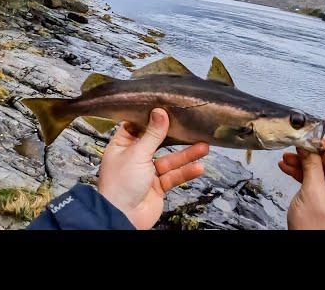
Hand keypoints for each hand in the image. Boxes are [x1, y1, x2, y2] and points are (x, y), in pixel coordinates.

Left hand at [97, 108, 208, 228]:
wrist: (122, 217)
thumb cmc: (120, 185)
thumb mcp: (137, 153)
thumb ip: (152, 134)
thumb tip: (160, 112)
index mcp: (122, 145)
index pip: (138, 126)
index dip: (151, 118)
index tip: (167, 107)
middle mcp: (134, 157)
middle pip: (158, 142)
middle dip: (175, 136)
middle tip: (190, 125)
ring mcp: (147, 172)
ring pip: (170, 159)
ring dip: (187, 155)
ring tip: (204, 146)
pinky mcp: (158, 186)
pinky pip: (174, 176)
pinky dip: (186, 172)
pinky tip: (198, 167)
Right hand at [278, 136, 324, 229]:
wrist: (303, 244)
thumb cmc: (313, 228)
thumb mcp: (312, 192)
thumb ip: (311, 166)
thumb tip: (309, 145)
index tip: (314, 134)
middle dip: (309, 154)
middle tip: (297, 144)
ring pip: (316, 168)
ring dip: (301, 162)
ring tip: (287, 157)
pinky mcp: (320, 194)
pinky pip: (310, 176)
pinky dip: (298, 171)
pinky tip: (287, 166)